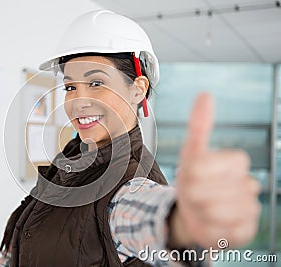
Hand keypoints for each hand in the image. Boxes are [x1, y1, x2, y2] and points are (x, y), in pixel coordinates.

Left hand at [172, 92, 260, 248]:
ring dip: (200, 210)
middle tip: (193, 193)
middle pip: (213, 188)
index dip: (199, 170)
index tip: (191, 174)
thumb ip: (200, 125)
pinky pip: (226, 230)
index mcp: (236, 163)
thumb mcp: (191, 151)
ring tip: (200, 207)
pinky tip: (208, 221)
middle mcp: (248, 185)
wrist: (189, 211)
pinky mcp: (245, 232)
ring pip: (220, 210)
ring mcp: (250, 209)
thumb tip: (206, 94)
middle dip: (194, 192)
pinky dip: (209, 226)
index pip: (219, 163)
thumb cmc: (192, 179)